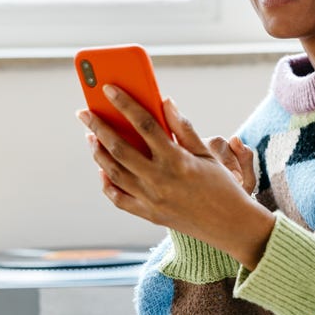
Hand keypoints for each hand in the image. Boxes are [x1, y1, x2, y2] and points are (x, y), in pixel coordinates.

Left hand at [78, 86, 273, 268]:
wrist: (230, 226)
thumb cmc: (222, 185)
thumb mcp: (207, 153)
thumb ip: (184, 128)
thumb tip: (165, 102)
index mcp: (177, 160)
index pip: (145, 124)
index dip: (125, 104)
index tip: (109, 89)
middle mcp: (159, 180)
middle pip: (119, 148)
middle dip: (98, 127)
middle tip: (84, 113)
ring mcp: (151, 200)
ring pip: (113, 172)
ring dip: (98, 152)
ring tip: (91, 136)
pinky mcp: (148, 214)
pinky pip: (118, 198)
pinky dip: (107, 182)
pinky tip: (103, 168)